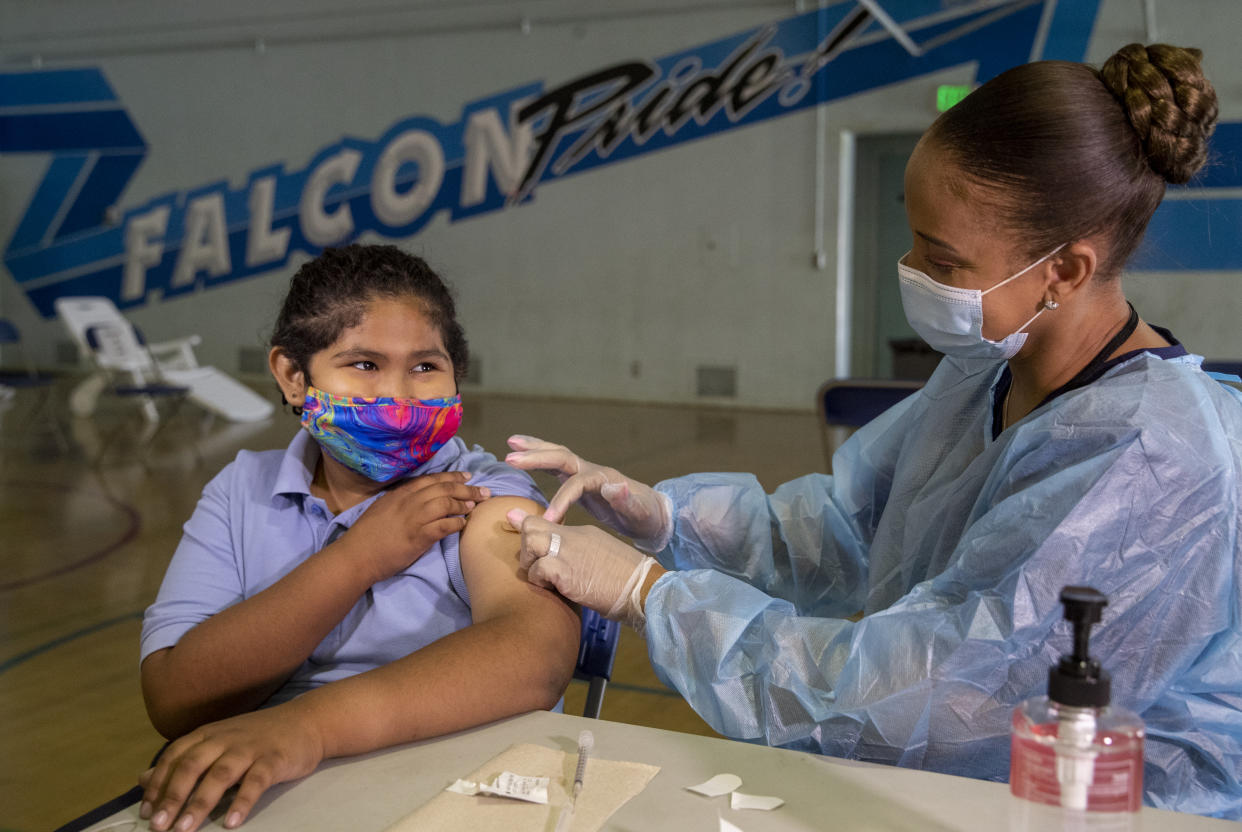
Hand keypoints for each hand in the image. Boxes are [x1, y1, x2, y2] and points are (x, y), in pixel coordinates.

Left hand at [138, 703, 323, 830]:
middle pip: (193, 765)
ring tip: (186, 828)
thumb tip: (143, 779)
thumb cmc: (258, 736)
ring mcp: (250, 748)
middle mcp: (225, 739)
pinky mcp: (274, 759)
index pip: (175, 757)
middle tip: (159, 826)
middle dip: (172, 797)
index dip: (158, 784)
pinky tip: (232, 821)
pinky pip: (256, 781)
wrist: (306, 722)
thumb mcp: (217, 742)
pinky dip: (243, 801)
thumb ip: (182, 760)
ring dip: (201, 802)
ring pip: (220, 774)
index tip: (146, 812)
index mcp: (208, 735)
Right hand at [344, 471, 490, 582]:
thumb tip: (419, 497)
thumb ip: (401, 500)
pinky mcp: (419, 536)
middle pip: (444, 488)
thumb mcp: (383, 508)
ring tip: (475, 506)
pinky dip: (457, 523)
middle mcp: (409, 501)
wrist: (357, 555)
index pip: (432, 479)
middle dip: (466, 488)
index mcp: (401, 493)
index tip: (467, 476)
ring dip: (464, 504)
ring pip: (446, 503)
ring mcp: (414, 518)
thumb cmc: (367, 534)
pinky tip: (463, 524)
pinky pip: (444, 525)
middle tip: (483, 491)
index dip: (452, 476)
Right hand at [504, 435, 670, 550]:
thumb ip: (627, 500)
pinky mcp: (581, 481)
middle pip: (561, 457)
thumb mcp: (641, 513)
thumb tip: (614, 485)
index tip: (548, 519)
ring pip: (556, 456)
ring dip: (534, 449)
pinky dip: (539, 460)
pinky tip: (524, 458)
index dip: (560, 499)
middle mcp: (592, 471)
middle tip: (510, 458)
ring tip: (510, 443)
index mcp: (604, 478)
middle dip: (536, 457)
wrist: (653, 514)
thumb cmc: (647, 517)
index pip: (575, 483)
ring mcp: (586, 473)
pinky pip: (556, 467)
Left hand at [506, 508, 660, 630]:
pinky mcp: (566, 571)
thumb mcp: (599, 558)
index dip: (530, 534)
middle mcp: (572, 536)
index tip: (529, 549)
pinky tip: (552, 589)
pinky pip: (537, 570)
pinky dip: (538, 581)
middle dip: (525, 548)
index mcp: (581, 532)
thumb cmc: (624, 580)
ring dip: (529, 563)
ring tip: (542, 578)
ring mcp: (568, 552)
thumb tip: (559, 563)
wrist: (642, 589)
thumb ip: (577, 553)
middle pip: (530, 526)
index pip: (544, 522)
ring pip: (530, 541)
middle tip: (535, 567)